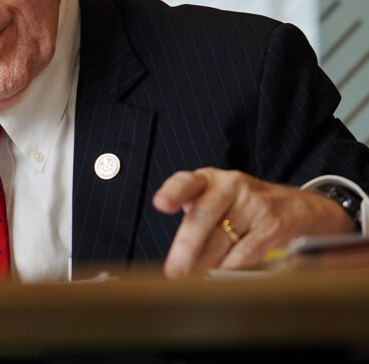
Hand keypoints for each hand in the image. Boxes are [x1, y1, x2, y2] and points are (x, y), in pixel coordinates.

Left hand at [153, 168, 356, 277]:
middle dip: (185, 248)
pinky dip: (233, 268)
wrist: (299, 207)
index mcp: (209, 179)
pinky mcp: (274, 223)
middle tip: (174, 272)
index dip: (173, 193)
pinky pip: (247, 252)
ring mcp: (254, 202)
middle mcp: (230, 184)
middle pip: (202, 216)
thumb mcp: (216, 202)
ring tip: (195, 281)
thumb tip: (179, 261)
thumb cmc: (243, 208)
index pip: (186, 182)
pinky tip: (224, 278)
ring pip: (222, 239)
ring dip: (206, 265)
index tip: (161, 204)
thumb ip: (196, 222)